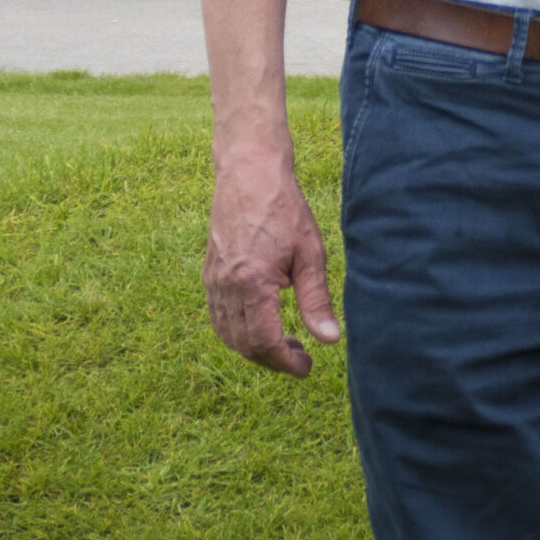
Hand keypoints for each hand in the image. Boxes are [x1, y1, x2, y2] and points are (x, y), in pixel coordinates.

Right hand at [203, 160, 340, 376]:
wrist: (249, 172)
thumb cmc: (284, 208)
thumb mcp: (310, 252)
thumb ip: (316, 300)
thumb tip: (330, 340)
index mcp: (252, 282)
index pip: (264, 342)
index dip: (285, 362)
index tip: (306, 367)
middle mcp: (226, 286)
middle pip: (244, 345)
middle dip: (272, 359)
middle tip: (299, 356)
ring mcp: (213, 281)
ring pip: (228, 335)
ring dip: (253, 348)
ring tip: (283, 341)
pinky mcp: (209, 273)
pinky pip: (218, 317)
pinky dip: (236, 332)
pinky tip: (259, 323)